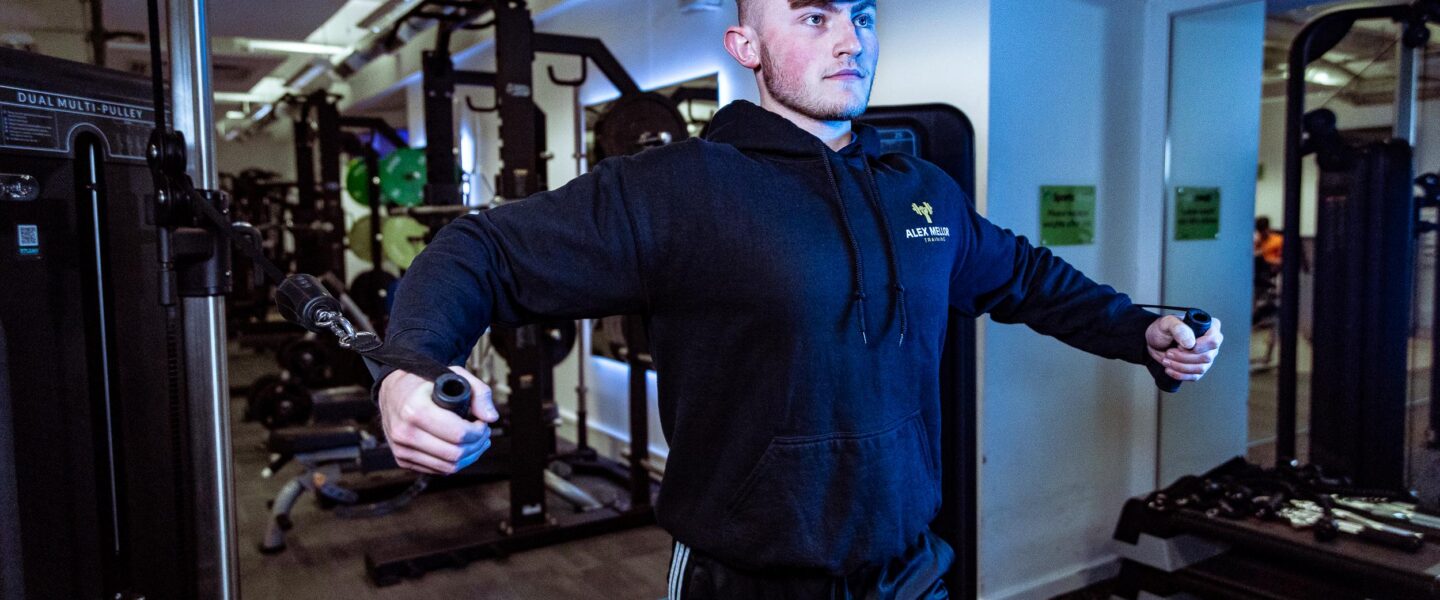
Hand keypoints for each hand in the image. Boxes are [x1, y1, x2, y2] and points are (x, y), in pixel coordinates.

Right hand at [378, 366, 498, 474]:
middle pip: (455, 454)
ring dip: (469, 456)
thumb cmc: (425, 381)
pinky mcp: (402, 460)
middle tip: (483, 433)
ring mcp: (401, 449)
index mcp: (415, 409)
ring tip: (476, 441)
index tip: (482, 423)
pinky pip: (438, 470)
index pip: (458, 434)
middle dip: (477, 445)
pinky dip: (455, 462)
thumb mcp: (454, 374)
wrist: (393, 390)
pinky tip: (462, 448)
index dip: (479, 431)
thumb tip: (491, 418)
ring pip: (448, 467)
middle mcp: (404, 432)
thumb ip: (479, 392)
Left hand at [1145, 315, 1222, 381]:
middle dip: (1184, 357)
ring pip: (1201, 368)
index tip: (1181, 346)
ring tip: (1166, 359)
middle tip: (1169, 352)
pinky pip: (1194, 376)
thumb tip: (1191, 343)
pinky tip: (1169, 369)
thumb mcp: (1167, 323)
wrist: (1154, 343)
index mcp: (1209, 327)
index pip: (1214, 340)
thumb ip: (1179, 328)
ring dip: (1180, 366)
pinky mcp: (1198, 368)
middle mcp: (1210, 343)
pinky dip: (1180, 374)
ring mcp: (1206, 357)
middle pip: (1207, 357)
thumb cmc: (1163, 330)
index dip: (1199, 346)